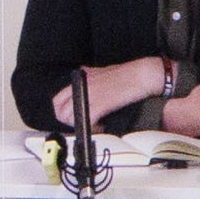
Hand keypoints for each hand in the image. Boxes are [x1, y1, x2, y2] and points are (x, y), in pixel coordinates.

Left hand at [54, 58, 168, 130]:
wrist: (142, 74)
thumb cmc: (127, 74)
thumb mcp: (103, 70)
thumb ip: (91, 74)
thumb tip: (83, 73)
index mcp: (82, 78)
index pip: (58, 99)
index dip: (62, 113)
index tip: (72, 118)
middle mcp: (83, 85)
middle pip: (61, 111)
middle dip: (70, 122)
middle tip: (83, 123)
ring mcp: (90, 94)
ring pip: (70, 118)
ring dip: (81, 126)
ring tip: (95, 125)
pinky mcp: (101, 103)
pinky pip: (86, 121)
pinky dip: (92, 128)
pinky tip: (101, 126)